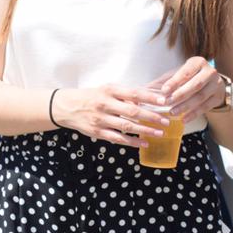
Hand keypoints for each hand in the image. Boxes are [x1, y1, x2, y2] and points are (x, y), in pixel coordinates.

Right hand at [52, 84, 171, 148]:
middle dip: (151, 117)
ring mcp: (101, 119)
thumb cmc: (91, 96)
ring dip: (145, 131)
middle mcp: (105, 104)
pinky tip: (144, 143)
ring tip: (159, 133)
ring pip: (127, 126)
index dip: (150, 97)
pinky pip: (118, 138)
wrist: (66, 107)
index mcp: (109, 90)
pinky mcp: (97, 132)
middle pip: (132, 111)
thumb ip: (125, 94)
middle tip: (166, 121)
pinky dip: (132, 142)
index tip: (164, 101)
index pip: (134, 93)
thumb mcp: (107, 89)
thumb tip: (148, 99)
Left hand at [151, 58, 227, 121]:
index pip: (185, 72)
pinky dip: (194, 114)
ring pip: (201, 97)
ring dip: (186, 106)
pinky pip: (206, 107)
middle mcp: (210, 71)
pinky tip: (184, 119)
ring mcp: (216, 85)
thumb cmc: (189, 77)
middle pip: (195, 84)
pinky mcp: (218, 97)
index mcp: (198, 62)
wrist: (211, 83)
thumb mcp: (178, 74)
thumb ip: (163, 81)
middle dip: (180, 95)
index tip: (163, 91)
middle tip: (167, 103)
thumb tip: (143, 89)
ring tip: (173, 112)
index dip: (175, 82)